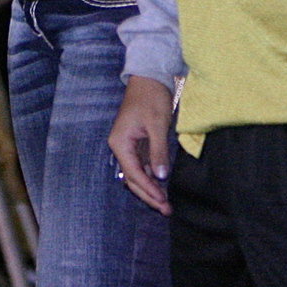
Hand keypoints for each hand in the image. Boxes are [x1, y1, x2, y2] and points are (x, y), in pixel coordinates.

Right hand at [108, 76, 173, 215]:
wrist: (149, 77)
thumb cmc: (152, 97)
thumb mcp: (157, 124)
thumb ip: (158, 151)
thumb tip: (161, 177)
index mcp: (120, 143)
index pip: (134, 174)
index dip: (148, 189)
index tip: (162, 201)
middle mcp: (121, 147)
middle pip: (133, 178)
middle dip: (149, 195)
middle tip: (166, 209)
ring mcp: (129, 145)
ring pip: (138, 174)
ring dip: (151, 188)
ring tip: (165, 203)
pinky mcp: (138, 142)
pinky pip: (143, 165)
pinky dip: (152, 176)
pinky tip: (163, 186)